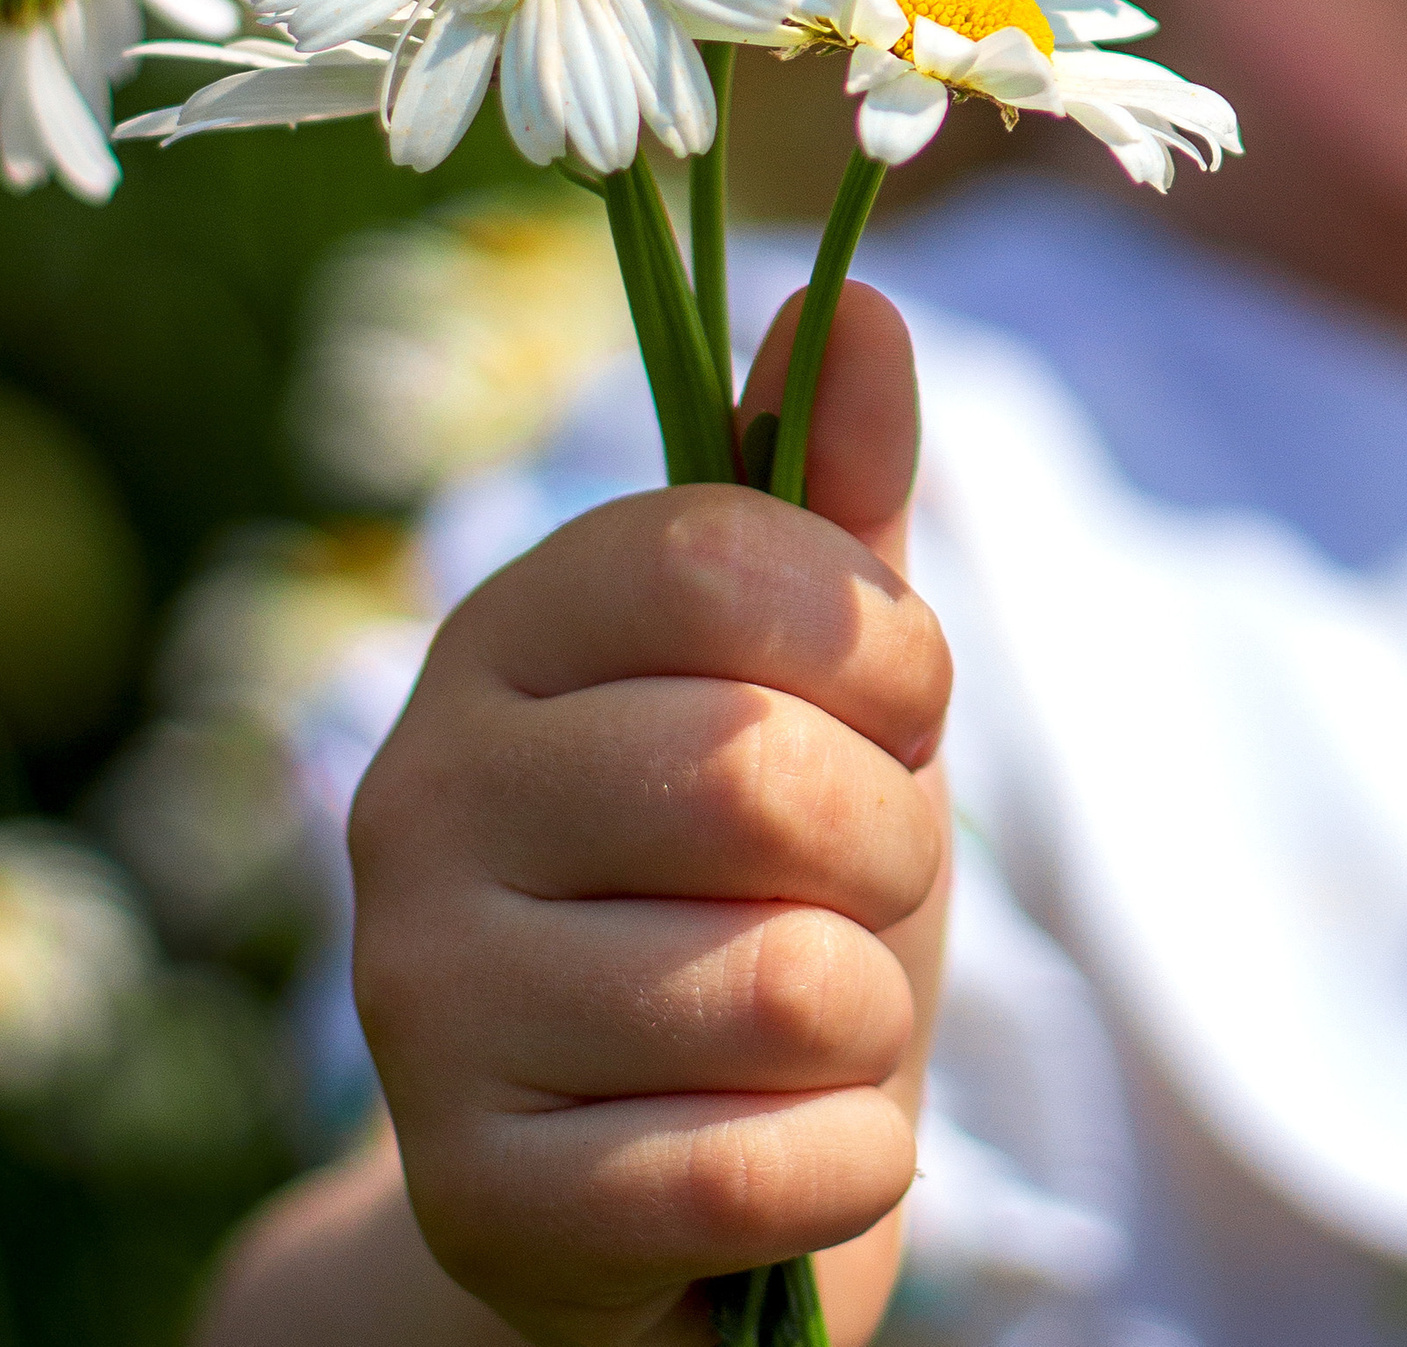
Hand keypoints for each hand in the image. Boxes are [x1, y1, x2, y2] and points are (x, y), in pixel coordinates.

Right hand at [348, 281, 948, 1346]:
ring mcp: (421, 1004)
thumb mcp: (824, 676)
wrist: (666, 1174)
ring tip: (810, 1018)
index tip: (903, 697)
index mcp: (506, 632)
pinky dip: (839, 1160)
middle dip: (888, 839)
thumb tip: (853, 292)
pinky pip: (745, 1167)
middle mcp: (421, 798)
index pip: (718, 556)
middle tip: (860, 881)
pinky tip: (790, 1144)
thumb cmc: (765, 879)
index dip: (874, 634)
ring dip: (868, 1013)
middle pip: (756, 772)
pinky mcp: (471, 1197)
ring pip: (775, 983)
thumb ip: (838, 489)